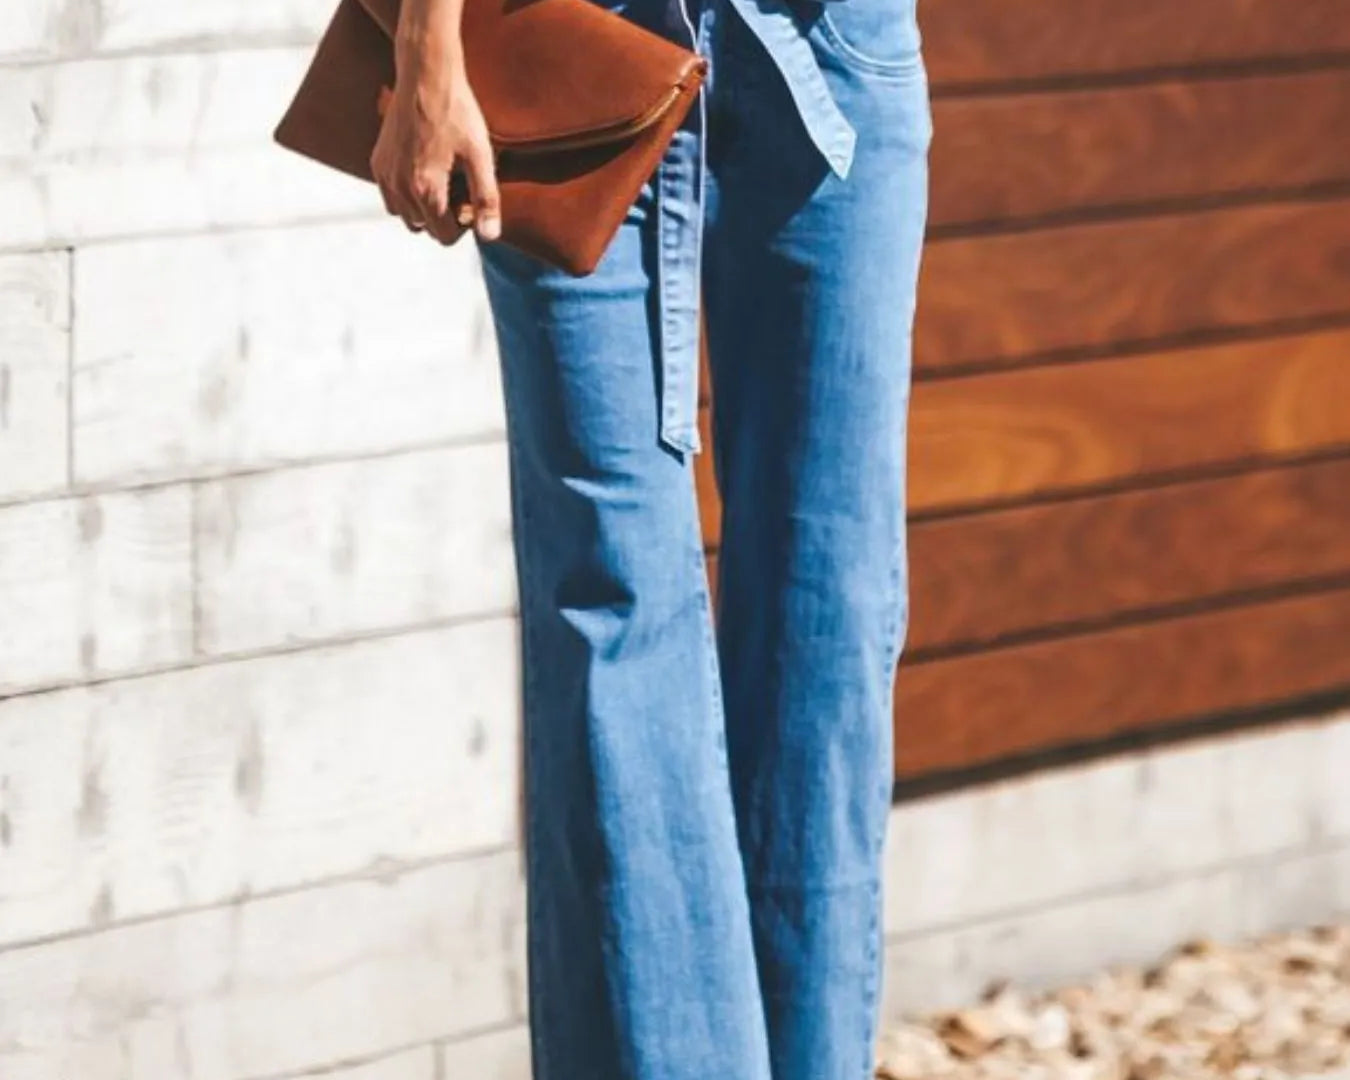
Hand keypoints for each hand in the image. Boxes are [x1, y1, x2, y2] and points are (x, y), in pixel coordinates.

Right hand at [370, 25, 500, 244]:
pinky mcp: (378, 162)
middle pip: (425, 228)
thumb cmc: (458, 113)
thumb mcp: (481, 155)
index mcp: (425, 189)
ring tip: (442, 180)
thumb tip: (489, 236)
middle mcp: (399, 187)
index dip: (463, 226)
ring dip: (424, 209)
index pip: (444, 237)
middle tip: (459, 187)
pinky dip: (406, 194)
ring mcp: (385, 175)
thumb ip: (486, 199)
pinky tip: (424, 170)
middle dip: (444, 218)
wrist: (425, 75)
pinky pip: (390, 197)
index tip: (472, 201)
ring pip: (405, 216)